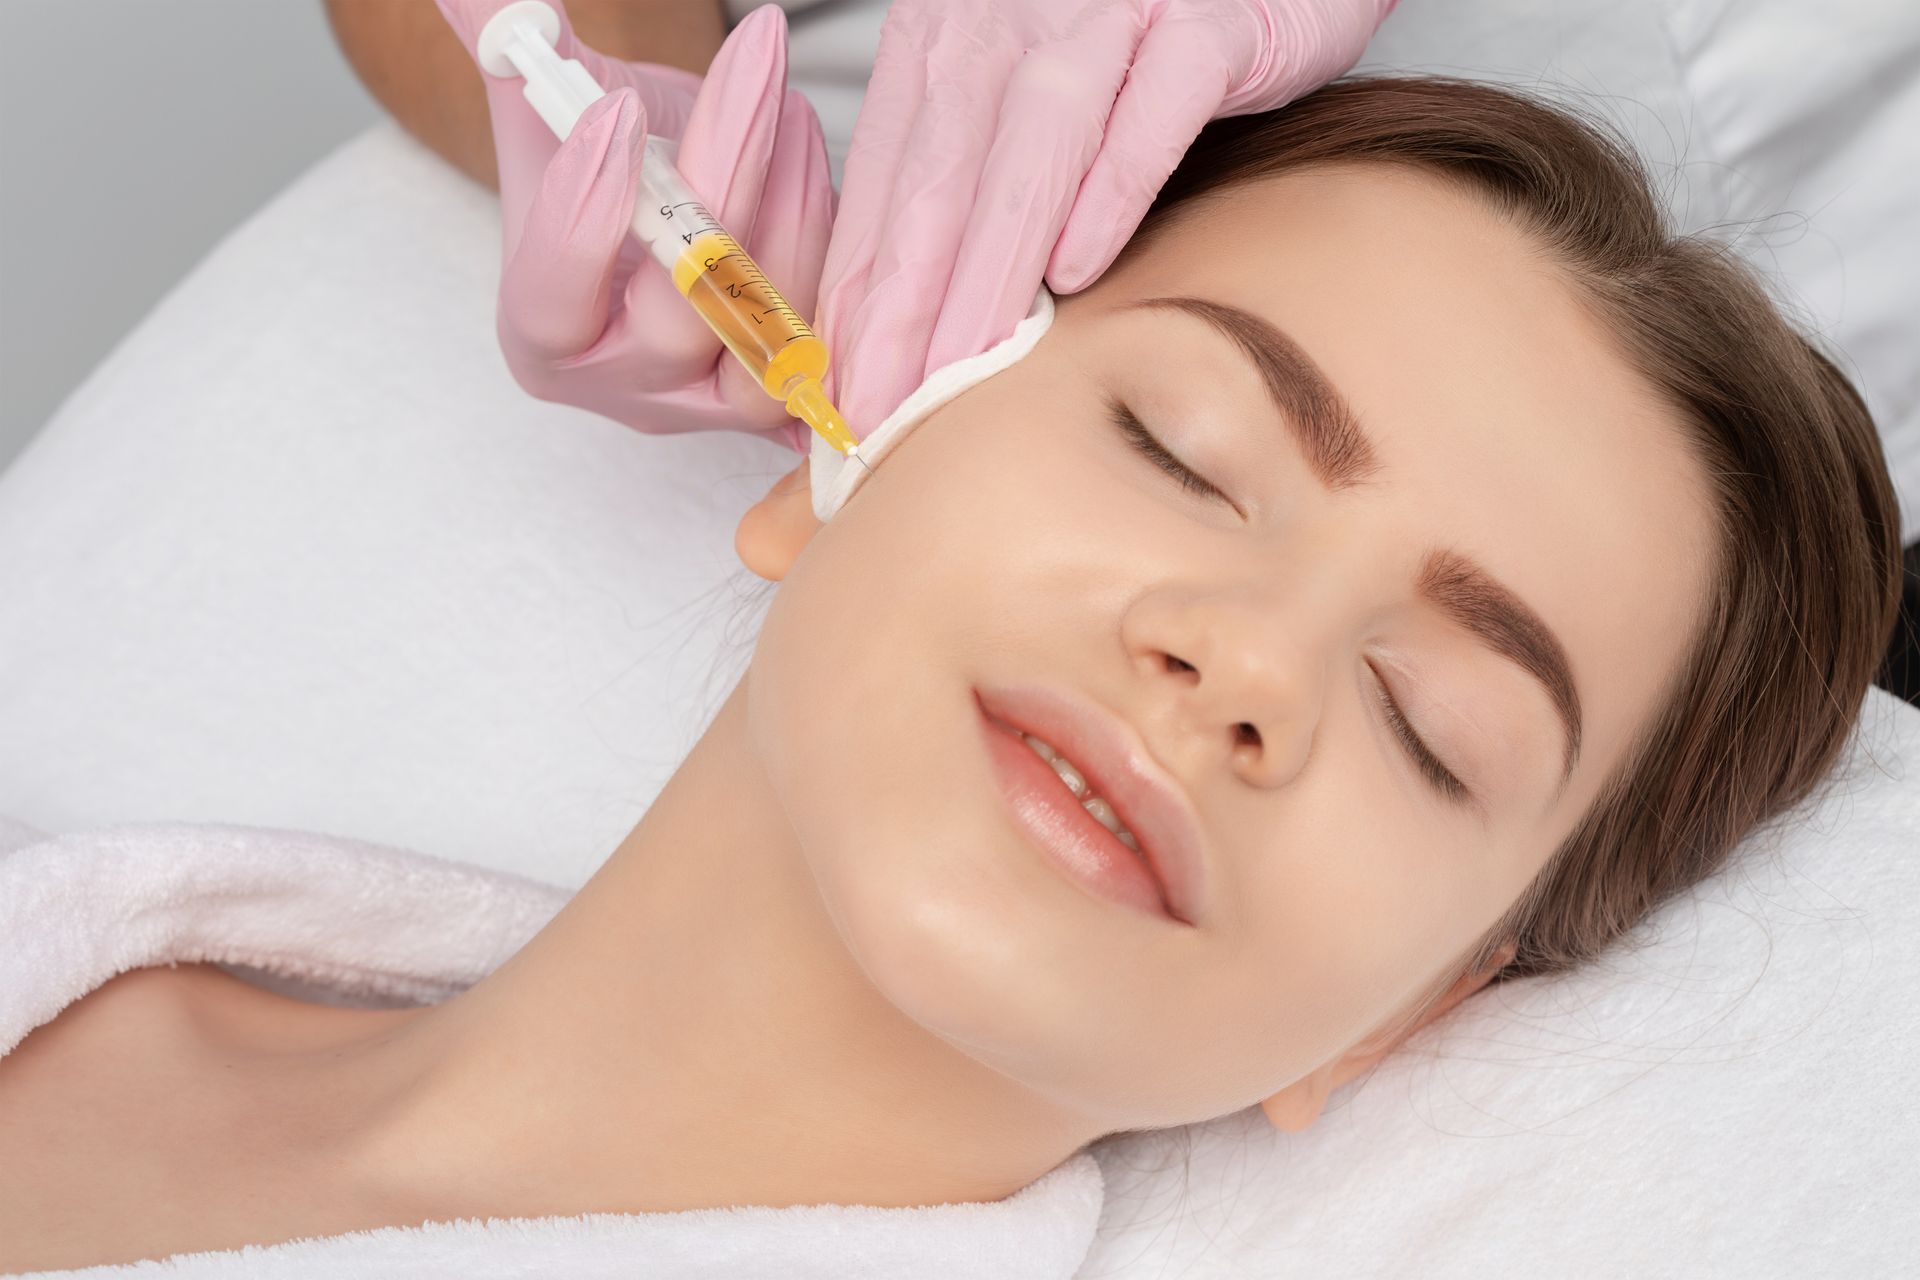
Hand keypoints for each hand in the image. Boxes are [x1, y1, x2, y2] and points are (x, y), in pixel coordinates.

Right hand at [434, 0, 835, 446]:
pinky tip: (824, 170)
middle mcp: (625, 387)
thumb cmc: (613, 177)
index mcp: (542, 336)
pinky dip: (832, 250)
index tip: (621, 105)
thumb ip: (519, 55)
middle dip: (726, 175)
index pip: (552, 298)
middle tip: (757, 67)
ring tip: (793, 107)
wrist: (680, 237)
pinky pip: (821, 341)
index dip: (585, 210)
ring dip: (794, 206)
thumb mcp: (556, 116)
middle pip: (677, 313)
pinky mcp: (784, 396)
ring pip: (764, 333)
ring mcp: (710, 406)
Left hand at [814, 0, 1397, 437]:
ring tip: (958, 367)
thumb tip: (901, 321)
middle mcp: (1018, 12)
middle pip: (943, 167)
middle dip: (903, 300)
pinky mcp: (1211, 18)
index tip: (836, 391)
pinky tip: (1077, 270)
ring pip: (1033, 142)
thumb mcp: (1026, 87)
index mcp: (952, 30)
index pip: (887, 172)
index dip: (859, 286)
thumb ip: (965, 179)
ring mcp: (1114, 7)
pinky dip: (1110, 187)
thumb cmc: (1140, 38)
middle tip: (875, 407)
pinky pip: (1155, 105)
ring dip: (991, 263)